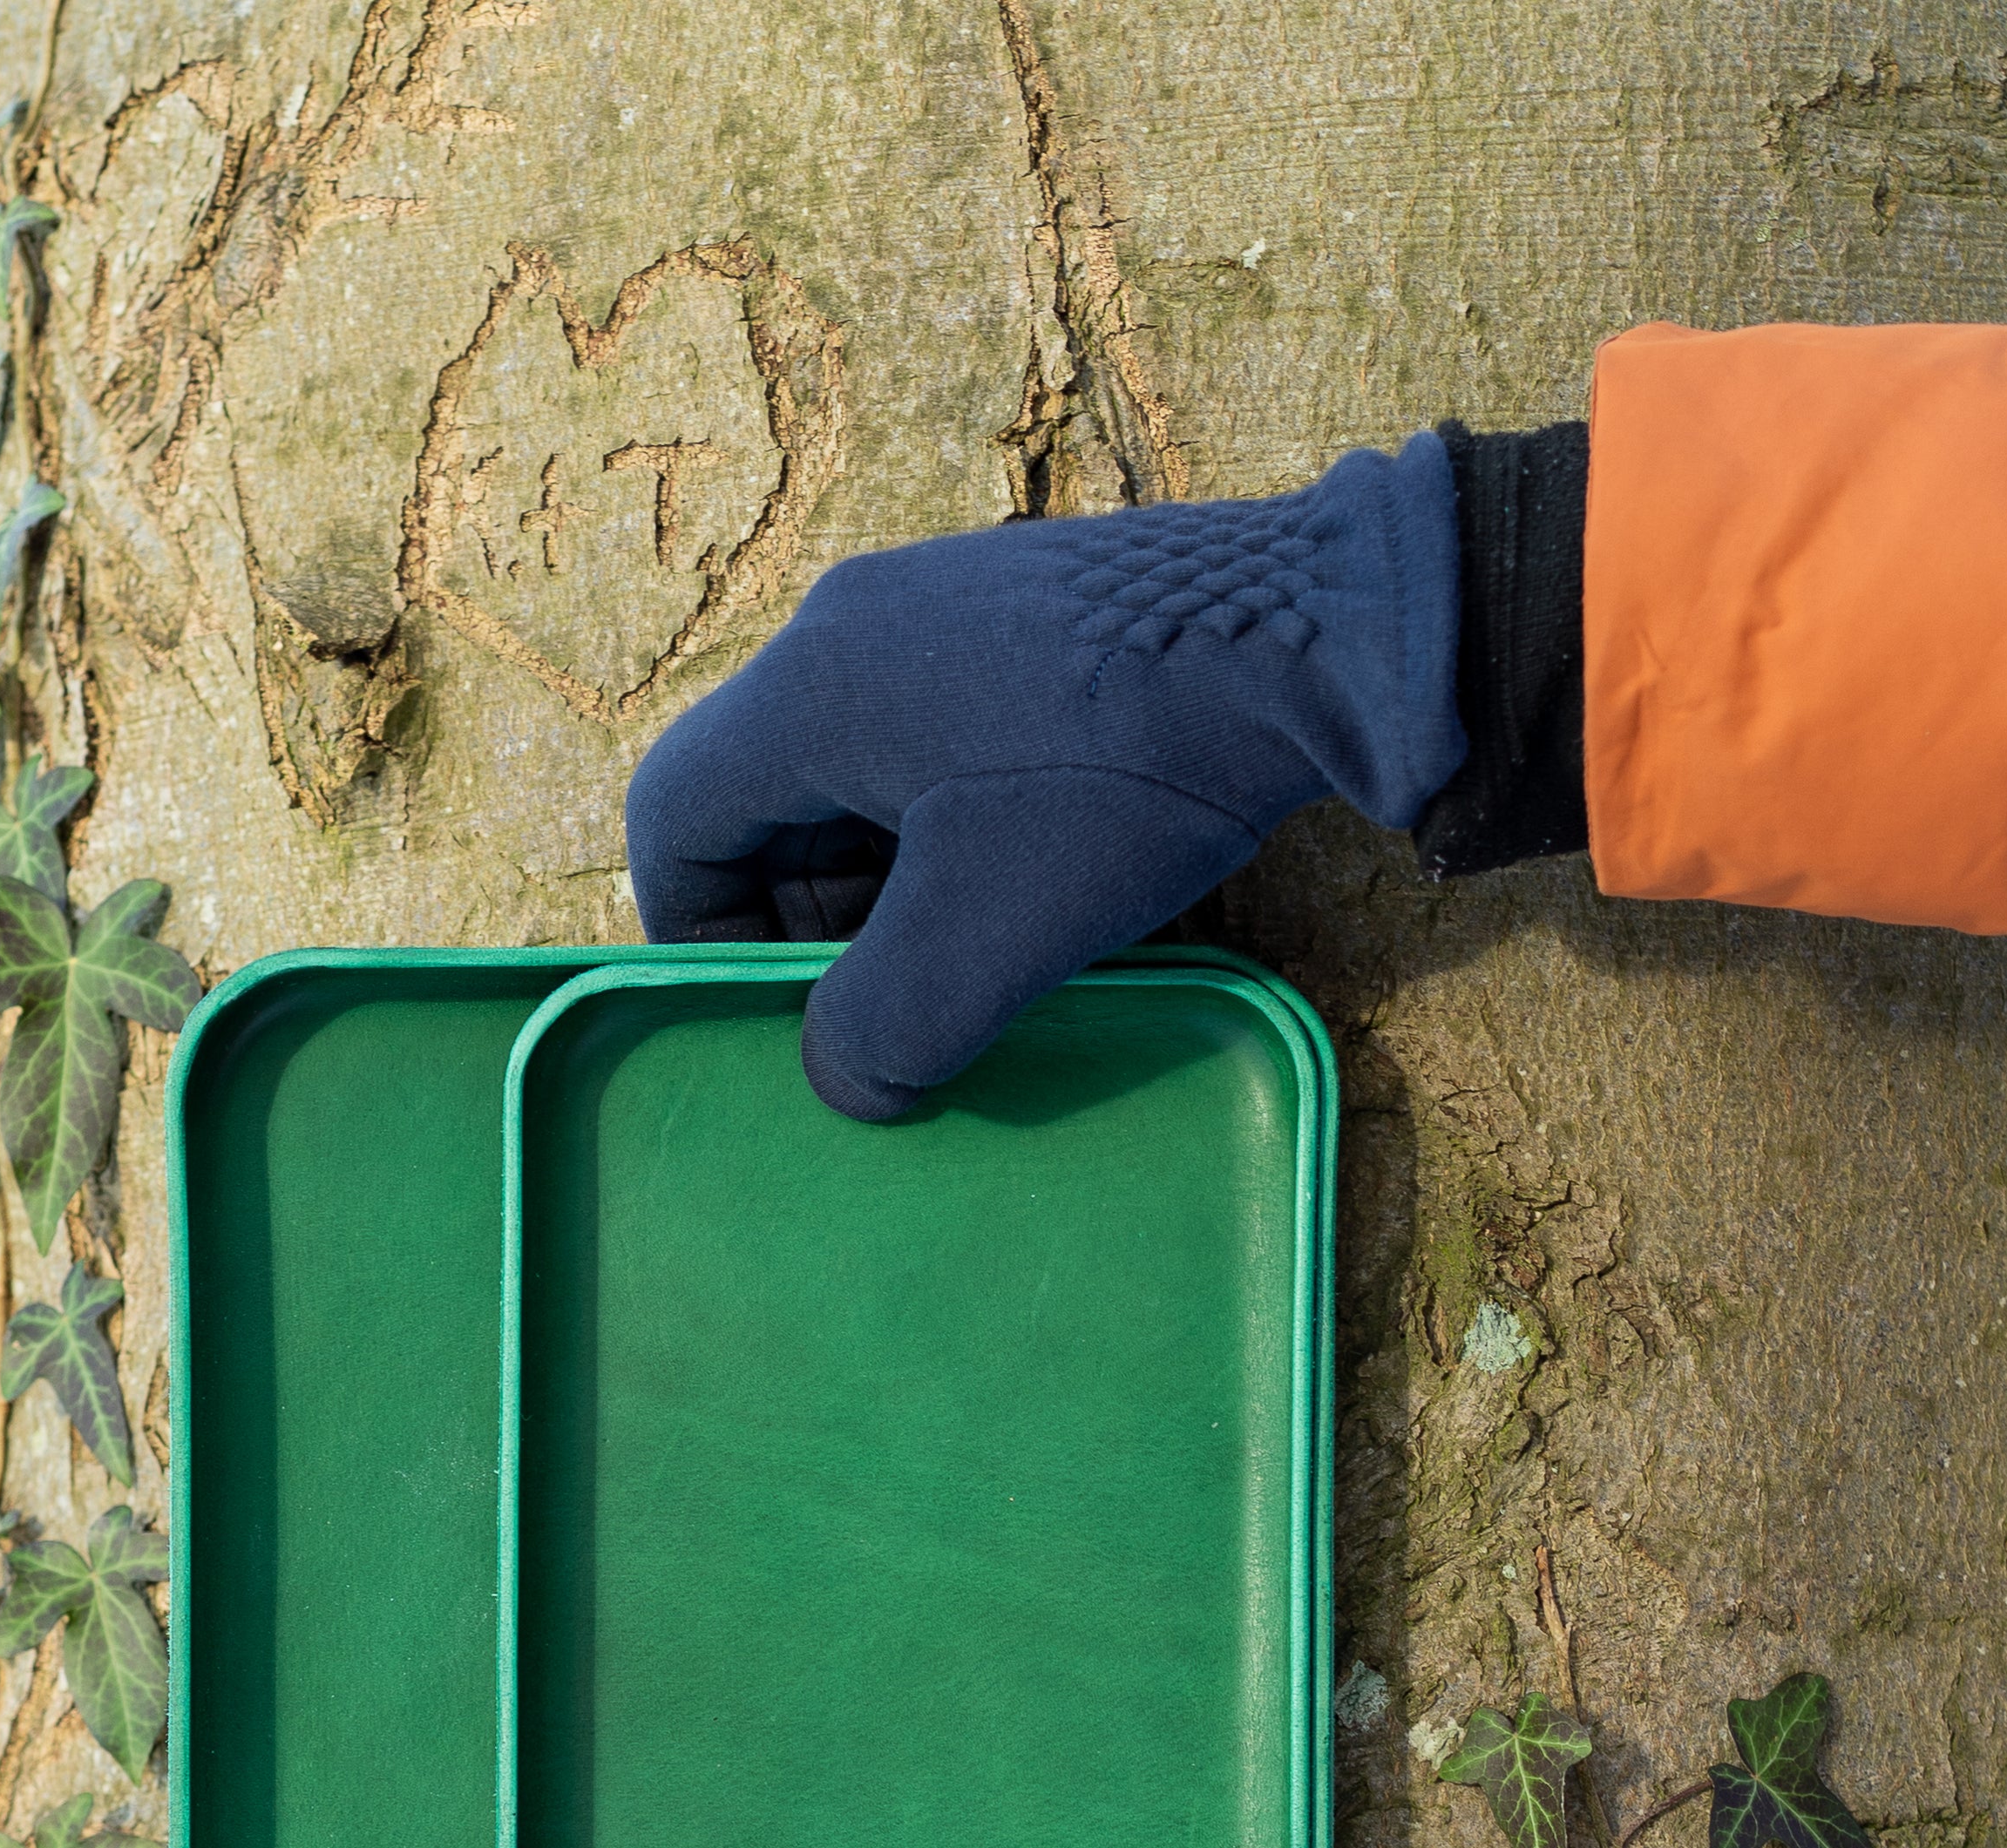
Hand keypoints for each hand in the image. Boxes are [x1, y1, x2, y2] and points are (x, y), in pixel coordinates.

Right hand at [625, 438, 1465, 1117]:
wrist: (1331, 631)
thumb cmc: (1135, 778)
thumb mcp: (990, 936)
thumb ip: (882, 1031)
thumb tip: (849, 1081)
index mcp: (811, 686)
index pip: (674, 824)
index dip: (701, 940)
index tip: (784, 1016)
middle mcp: (854, 625)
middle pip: (768, 806)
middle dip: (815, 926)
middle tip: (900, 1004)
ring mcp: (944, 608)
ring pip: (859, 782)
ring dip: (895, 888)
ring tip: (982, 952)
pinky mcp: (1028, 617)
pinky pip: (940, 744)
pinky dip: (961, 833)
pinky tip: (1044, 879)